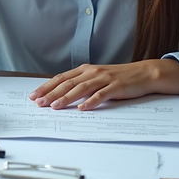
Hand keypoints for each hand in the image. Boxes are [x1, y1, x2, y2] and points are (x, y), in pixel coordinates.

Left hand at [29, 59, 178, 110]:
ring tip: (55, 106)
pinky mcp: (116, 87)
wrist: (144, 73)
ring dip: (66, 98)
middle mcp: (92, 72)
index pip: (61, 78)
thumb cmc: (119, 78)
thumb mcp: (97, 77)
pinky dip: (91, 102)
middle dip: (51, 93)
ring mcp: (104, 79)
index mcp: (85, 70)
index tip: (34, 95)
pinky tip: (82, 108)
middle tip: (38, 103)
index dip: (47, 86)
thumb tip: (61, 94)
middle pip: (67, 83)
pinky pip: (101, 95)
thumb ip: (81, 83)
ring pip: (81, 88)